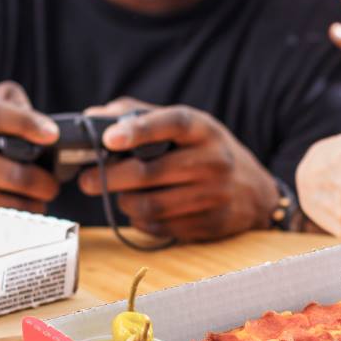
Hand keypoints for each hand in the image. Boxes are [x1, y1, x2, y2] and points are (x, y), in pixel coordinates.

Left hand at [77, 99, 278, 241]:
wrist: (254, 191)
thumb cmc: (206, 151)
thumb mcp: (186, 126)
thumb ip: (139, 114)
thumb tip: (92, 116)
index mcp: (205, 130)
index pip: (173, 124)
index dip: (139, 130)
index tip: (108, 139)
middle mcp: (215, 161)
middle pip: (150, 172)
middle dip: (109, 178)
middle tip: (86, 180)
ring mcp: (215, 195)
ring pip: (151, 204)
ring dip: (125, 201)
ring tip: (122, 195)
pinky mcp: (211, 224)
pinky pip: (161, 226)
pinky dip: (142, 219)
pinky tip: (144, 210)